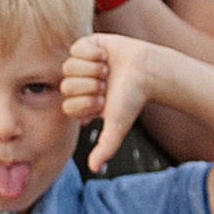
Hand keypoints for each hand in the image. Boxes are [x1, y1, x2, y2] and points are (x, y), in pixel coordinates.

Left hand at [61, 31, 167, 175]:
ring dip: (92, 69)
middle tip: (106, 84)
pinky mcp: (86, 45)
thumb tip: (94, 168)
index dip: (86, 103)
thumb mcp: (118, 126)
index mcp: (80, 102)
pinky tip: (105, 56)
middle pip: (66, 86)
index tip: (104, 101)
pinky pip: (76, 48)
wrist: (147, 70)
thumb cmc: (133, 98)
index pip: (67, 105)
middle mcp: (78, 83)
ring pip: (69, 66)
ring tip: (107, 70)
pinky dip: (93, 53)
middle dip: (90, 86)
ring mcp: (80, 64)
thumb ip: (106, 147)